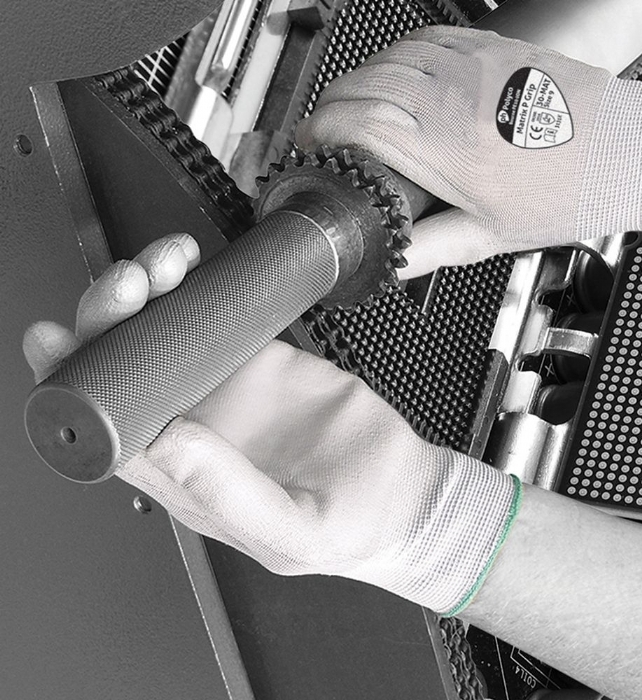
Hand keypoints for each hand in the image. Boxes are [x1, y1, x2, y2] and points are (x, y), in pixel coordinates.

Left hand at [24, 234, 518, 614]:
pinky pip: (212, 313)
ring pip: (161, 332)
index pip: (107, 430)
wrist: (406, 490)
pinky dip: (195, 285)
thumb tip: (165, 442)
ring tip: (159, 266)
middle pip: (124, 368)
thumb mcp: (293, 530)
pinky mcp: (260, 359)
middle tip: (126, 287)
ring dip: (146, 293)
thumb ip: (230, 495)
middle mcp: (194, 429)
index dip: (73, 383)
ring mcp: (225, 389)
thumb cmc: (350, 524)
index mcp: (185, 478)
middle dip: (109, 320)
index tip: (59, 342)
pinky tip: (191, 265)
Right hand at [297, 26, 614, 259]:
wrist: (622, 152)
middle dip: (330, 106)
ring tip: (352, 106)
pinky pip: (424, 41)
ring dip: (359, 80)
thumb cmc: (566, 192)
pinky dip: (396, 57)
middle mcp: (454, 100)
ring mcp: (472, 68)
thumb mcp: (491, 236)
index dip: (322, 130)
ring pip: (389, 58)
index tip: (310, 144)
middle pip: (365, 85)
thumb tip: (393, 261)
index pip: (361, 123)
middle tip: (323, 130)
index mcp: (448, 150)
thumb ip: (432, 249)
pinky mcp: (489, 50)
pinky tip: (395, 76)